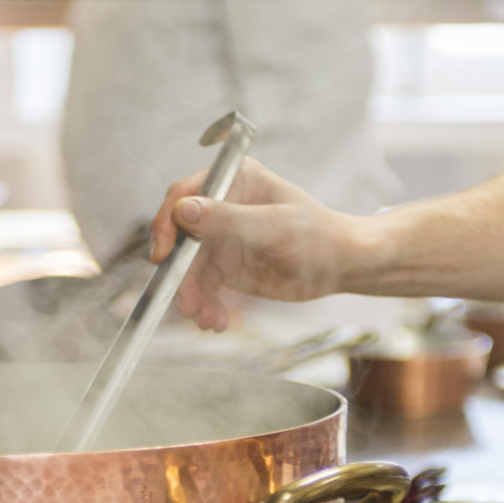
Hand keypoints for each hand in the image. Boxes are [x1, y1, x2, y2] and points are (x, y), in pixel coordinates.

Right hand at [149, 158, 352, 330]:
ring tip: (206, 319)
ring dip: (193, 295)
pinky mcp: (226, 266)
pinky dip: (206, 305)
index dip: (167, 223)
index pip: (185, 195)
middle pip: (181, 236)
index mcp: (234, 181)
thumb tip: (184, 211)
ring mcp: (222, 238)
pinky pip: (204, 286)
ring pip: (189, 267)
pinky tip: (216, 321)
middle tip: (185, 300)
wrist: (340, 264)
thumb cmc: (317, 235)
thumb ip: (228, 219)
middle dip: (180, 271)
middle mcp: (222, 207)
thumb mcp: (273, 226)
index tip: (163, 254)